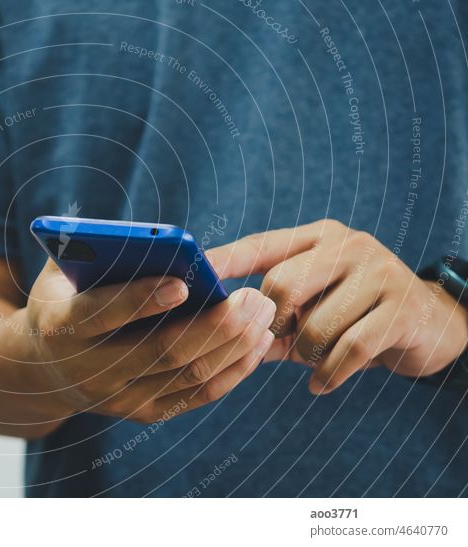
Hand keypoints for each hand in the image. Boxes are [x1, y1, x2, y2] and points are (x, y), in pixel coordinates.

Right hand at [17, 258, 275, 422]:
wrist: (43, 367)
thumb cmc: (64, 300)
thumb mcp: (61, 271)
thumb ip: (93, 250)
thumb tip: (146, 236)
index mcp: (60, 326)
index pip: (103, 314)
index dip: (142, 299)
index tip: (183, 282)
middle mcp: (88, 371)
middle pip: (161, 351)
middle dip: (215, 324)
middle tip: (254, 295)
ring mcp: (117, 399)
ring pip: (187, 375)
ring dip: (234, 344)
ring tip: (263, 312)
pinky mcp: (143, 413)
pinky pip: (197, 395)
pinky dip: (233, 370)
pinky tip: (258, 344)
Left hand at [207, 219, 467, 393]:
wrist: (431, 324)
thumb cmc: (352, 316)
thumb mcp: (310, 309)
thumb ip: (265, 318)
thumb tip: (210, 332)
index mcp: (318, 237)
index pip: (259, 245)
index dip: (222, 261)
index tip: (190, 276)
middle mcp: (348, 246)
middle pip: (281, 285)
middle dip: (273, 324)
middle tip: (282, 339)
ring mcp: (379, 273)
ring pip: (314, 322)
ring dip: (305, 353)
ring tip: (310, 359)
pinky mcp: (402, 309)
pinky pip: (349, 349)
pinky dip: (328, 373)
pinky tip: (321, 383)